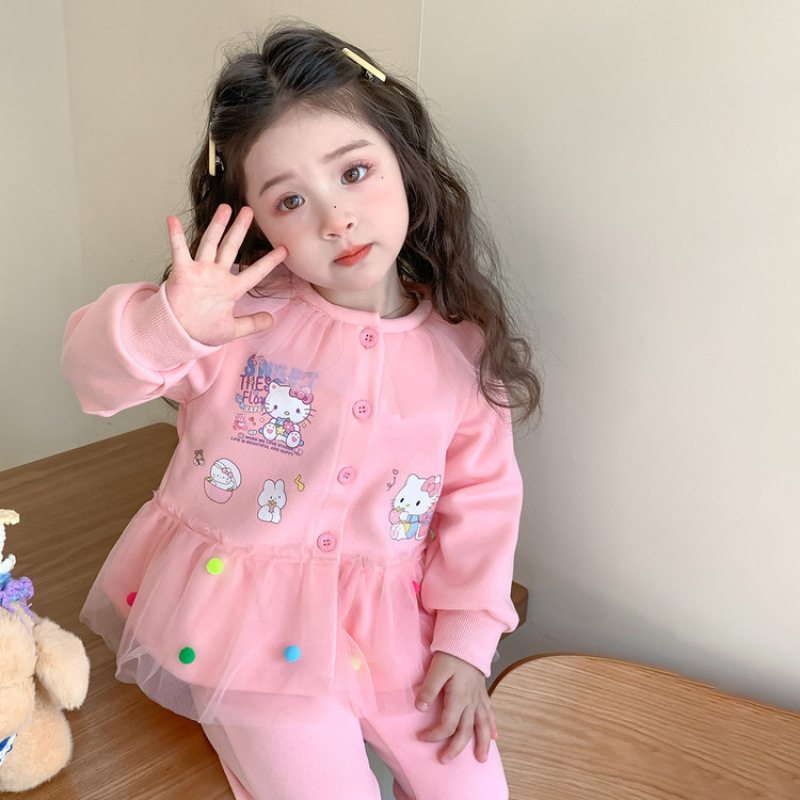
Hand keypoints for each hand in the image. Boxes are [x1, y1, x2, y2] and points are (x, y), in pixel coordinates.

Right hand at [165, 204, 286, 345]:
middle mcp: (217, 275)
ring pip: (210, 243)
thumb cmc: (203, 331)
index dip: (270, 261)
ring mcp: (200, 272)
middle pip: (231, 247)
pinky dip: (176, 236)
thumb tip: (272, 321)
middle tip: (249, 210)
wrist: (179, 335)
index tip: (284, 249)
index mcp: (231, 288)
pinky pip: (179, 251)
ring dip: (217, 225)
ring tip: (225, 208)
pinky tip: (173, 219)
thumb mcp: (233, 329)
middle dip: (240, 229)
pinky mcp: (183, 273)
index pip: (255, 272)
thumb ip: (252, 323)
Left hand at [415, 651, 497, 763]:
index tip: (421, 737)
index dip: (434, 735)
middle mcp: (471, 702)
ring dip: (482, 743)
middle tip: (444, 760)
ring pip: (483, 726)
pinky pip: (490, 713)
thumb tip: (419, 708)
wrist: (469, 638)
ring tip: (481, 759)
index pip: (447, 725)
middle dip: (455, 748)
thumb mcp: (436, 669)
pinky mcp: (482, 692)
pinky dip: (492, 726)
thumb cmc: (451, 653)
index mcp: (459, 698)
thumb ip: (428, 689)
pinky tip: (495, 736)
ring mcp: (479, 698)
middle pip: (466, 731)